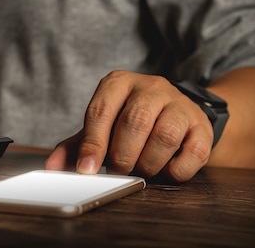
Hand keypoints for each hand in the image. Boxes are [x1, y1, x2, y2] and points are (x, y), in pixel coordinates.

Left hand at [45, 71, 213, 181]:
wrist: (174, 116)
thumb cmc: (128, 124)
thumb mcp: (100, 130)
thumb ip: (75, 147)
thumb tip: (52, 167)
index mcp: (118, 83)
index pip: (101, 111)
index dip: (93, 144)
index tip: (87, 170)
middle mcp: (150, 86)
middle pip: (135, 122)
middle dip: (123, 156)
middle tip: (120, 171)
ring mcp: (179, 103)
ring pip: (164, 136)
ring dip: (150, 163)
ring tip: (143, 169)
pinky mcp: (202, 124)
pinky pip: (192, 152)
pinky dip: (176, 170)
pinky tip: (166, 170)